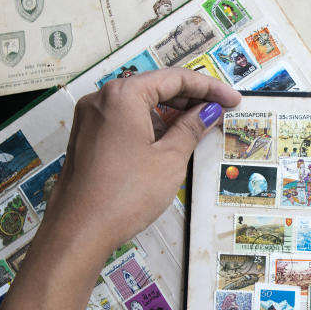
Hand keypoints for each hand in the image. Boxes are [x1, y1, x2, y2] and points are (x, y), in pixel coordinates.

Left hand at [46, 67, 240, 252]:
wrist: (79, 231)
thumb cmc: (124, 194)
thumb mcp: (169, 159)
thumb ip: (192, 128)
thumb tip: (209, 111)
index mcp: (123, 95)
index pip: (174, 78)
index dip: (209, 87)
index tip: (232, 99)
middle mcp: (101, 99)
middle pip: (154, 86)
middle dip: (189, 98)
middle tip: (219, 111)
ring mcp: (90, 118)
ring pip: (139, 104)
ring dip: (169, 113)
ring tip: (198, 128)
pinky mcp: (86, 137)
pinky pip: (124, 120)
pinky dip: (149, 125)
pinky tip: (169, 141)